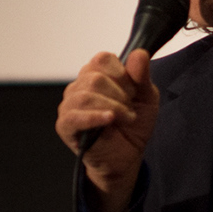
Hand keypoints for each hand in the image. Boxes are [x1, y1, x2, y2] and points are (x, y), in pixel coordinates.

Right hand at [54, 48, 158, 211]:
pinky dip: (94, 117)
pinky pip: (73, 116)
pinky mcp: (65, 126)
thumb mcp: (147, 99)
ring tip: (124, 119)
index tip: (133, 91)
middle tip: (129, 110)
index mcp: (96, 75)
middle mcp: (79, 87)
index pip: (102, 59)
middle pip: (95, 78)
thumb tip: (139, 54)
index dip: (122, 74)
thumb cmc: (133, 126)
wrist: (127, 157)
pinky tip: (109, 120)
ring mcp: (69, 106)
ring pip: (86, 95)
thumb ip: (142, 76)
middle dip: (120, 95)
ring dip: (113, 108)